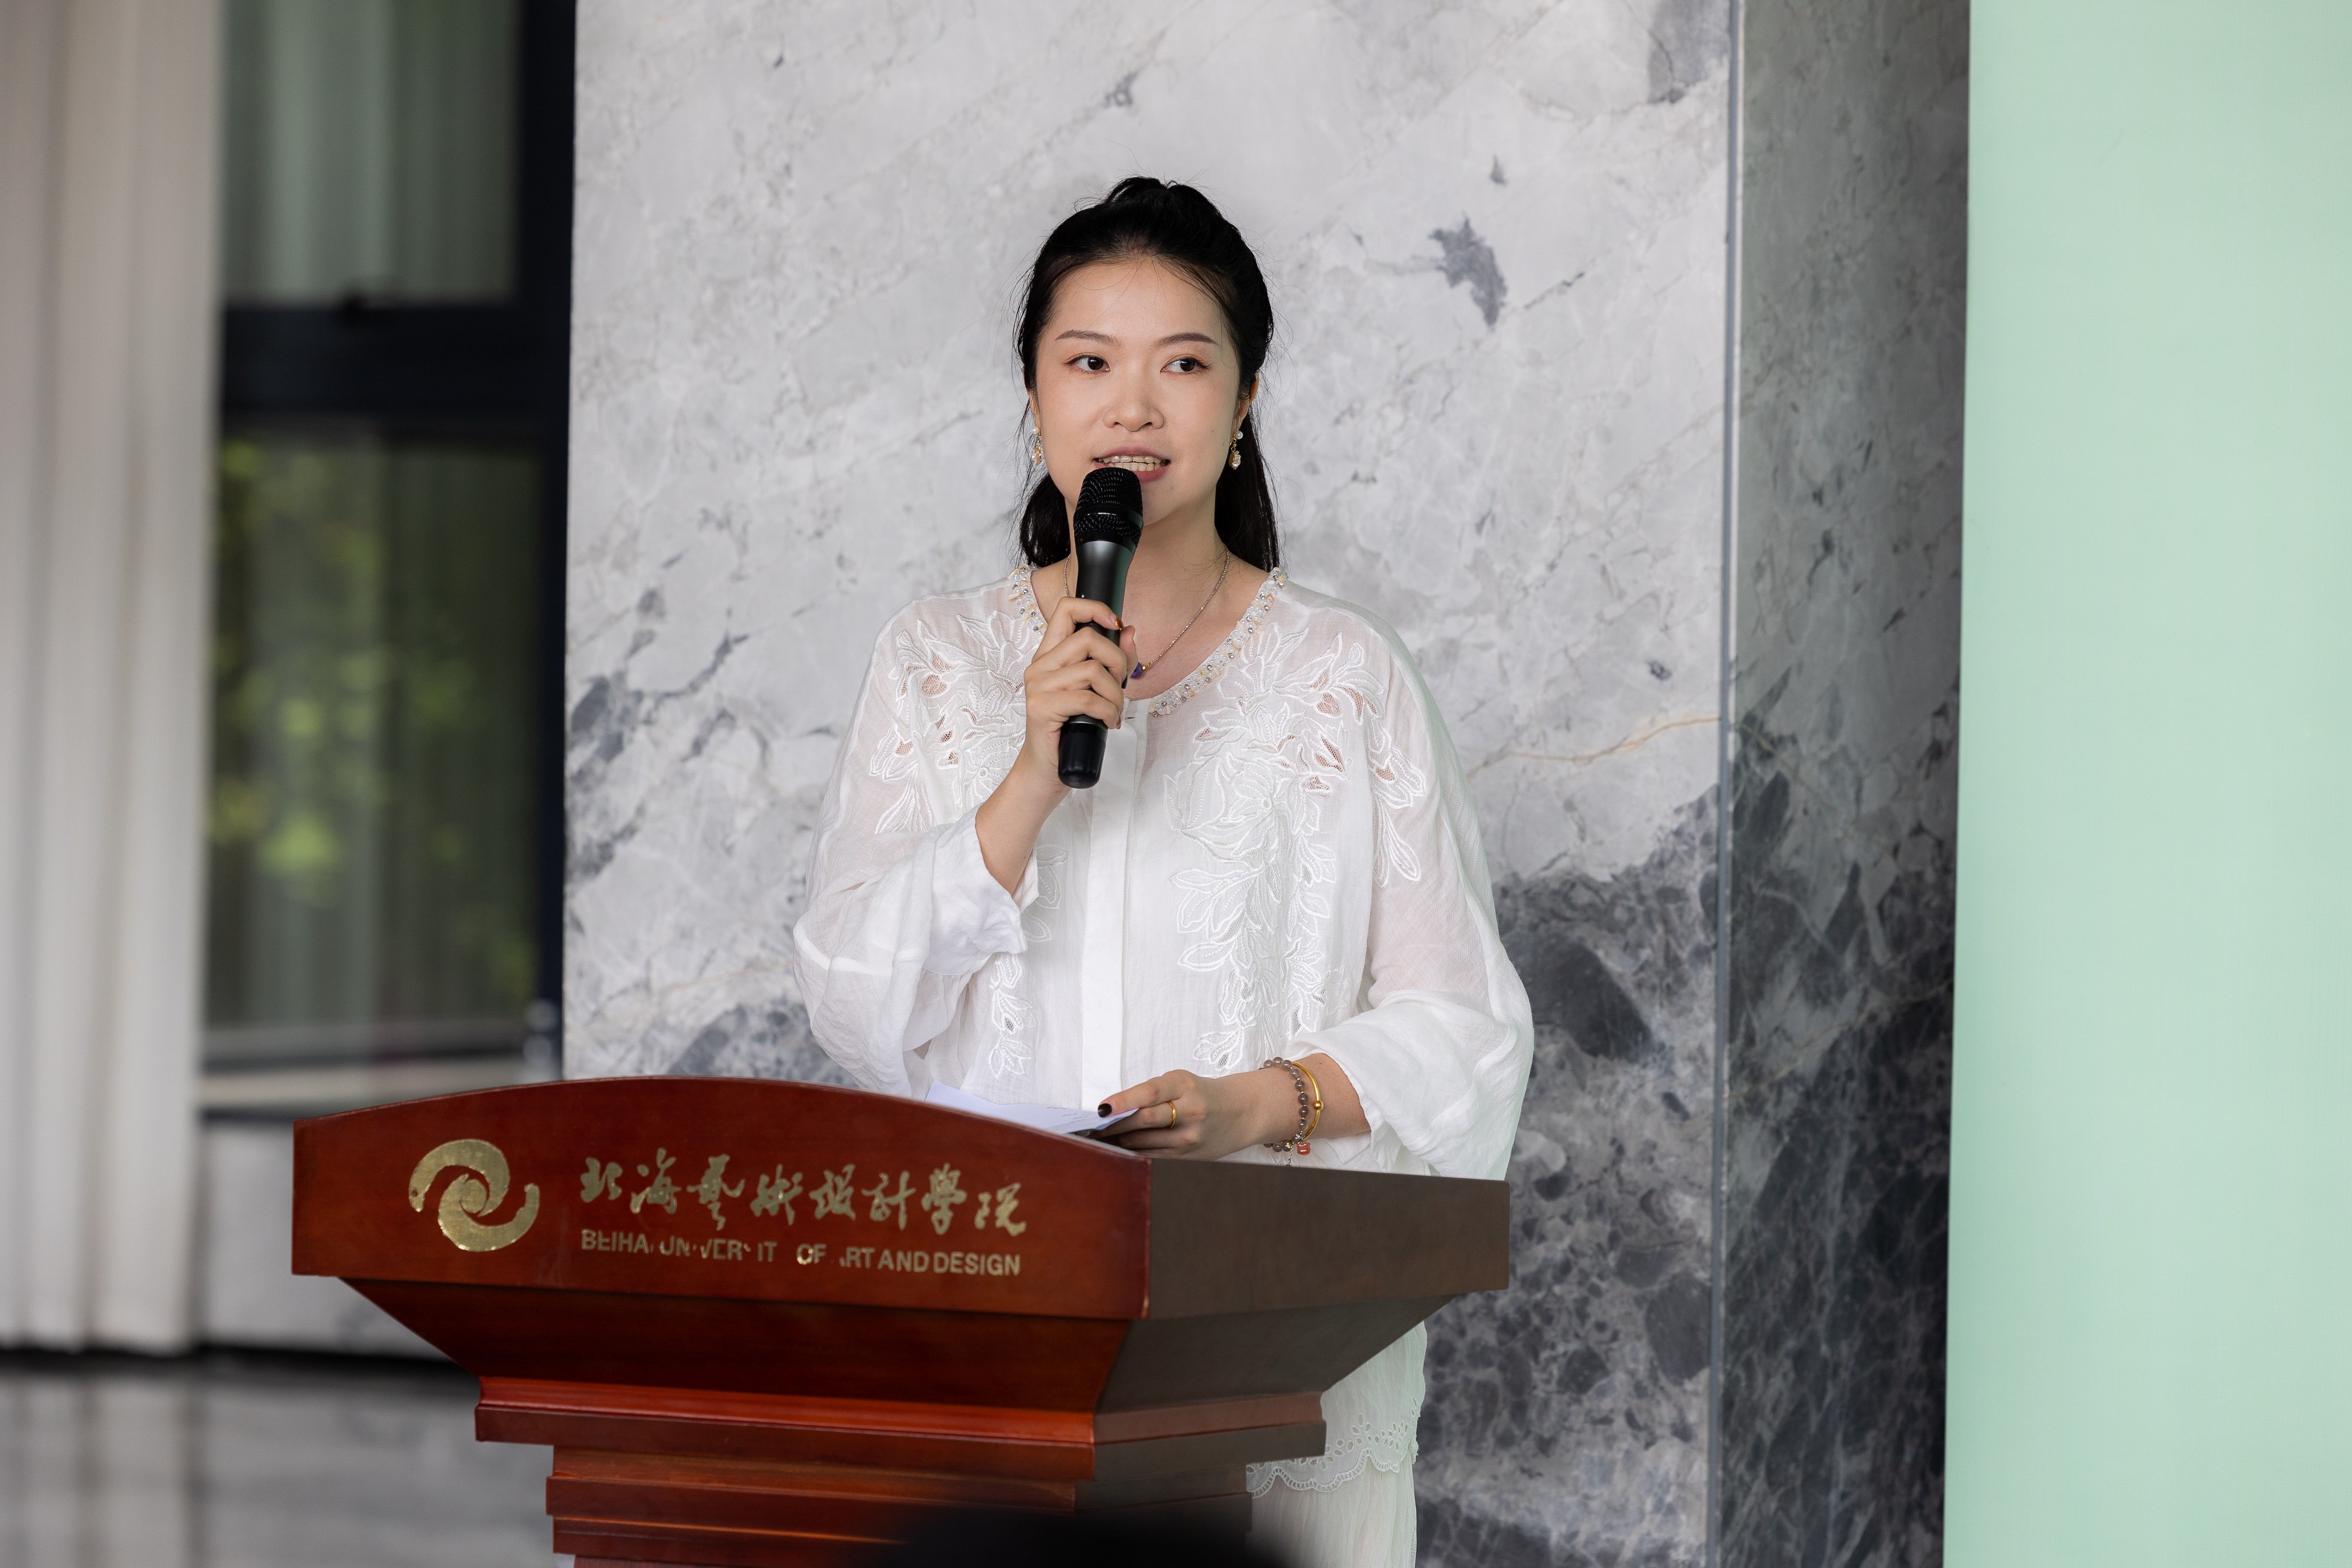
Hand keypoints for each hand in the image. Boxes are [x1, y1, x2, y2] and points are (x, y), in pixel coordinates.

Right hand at [975, 591, 1134, 890]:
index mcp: (1050, 655)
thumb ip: (1113, 661)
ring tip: (1115, 711)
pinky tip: (1109, 723)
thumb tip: (1129, 630)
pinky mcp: (1042, 708)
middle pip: (1088, 638)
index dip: (1094, 608)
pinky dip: (1108, 711)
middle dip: (1118, 661)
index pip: (1066, 610)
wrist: (1047, 771)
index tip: (1115, 624)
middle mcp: (1040, 666)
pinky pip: (1088, 698)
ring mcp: (1038, 686)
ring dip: (1116, 693)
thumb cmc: (1072, 730)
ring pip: (1092, 670)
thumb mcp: (1097, 691)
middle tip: (1122, 686)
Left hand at [1098, 1068, 1289, 1159]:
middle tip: (1090, 1129)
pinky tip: (1121, 1150)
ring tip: (1100, 1140)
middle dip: (1114, 1126)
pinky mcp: (1189, 1157)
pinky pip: (1154, 1156)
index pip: (1150, 1092)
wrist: (1244, 1112)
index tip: (1101, 1109)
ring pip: (1145, 1143)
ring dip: (1119, 1142)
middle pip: (1144, 1121)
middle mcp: (1190, 1111)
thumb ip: (1151, 1094)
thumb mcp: (1181, 1083)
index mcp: (1185, 1085)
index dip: (1123, 1101)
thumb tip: (1111, 1112)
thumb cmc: (1202, 1093)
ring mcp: (1190, 1138)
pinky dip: (1135, 1153)